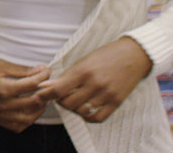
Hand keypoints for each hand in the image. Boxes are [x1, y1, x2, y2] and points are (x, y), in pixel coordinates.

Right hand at [0, 59, 50, 132]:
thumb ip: (20, 70)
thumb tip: (39, 70)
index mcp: (2, 88)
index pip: (31, 84)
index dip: (43, 76)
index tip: (46, 71)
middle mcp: (2, 104)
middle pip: (33, 102)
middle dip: (45, 92)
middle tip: (48, 84)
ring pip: (28, 118)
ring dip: (38, 109)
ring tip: (41, 99)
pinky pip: (17, 126)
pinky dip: (27, 120)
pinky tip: (29, 110)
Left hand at [34, 37, 152, 122]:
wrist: (133, 55)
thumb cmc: (105, 55)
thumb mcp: (83, 61)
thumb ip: (65, 75)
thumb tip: (45, 86)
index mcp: (83, 71)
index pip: (58, 89)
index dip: (45, 95)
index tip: (39, 95)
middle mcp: (95, 84)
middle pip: (68, 103)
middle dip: (60, 101)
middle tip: (60, 95)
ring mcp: (106, 94)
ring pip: (81, 111)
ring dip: (73, 108)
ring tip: (74, 100)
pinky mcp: (116, 102)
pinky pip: (97, 118)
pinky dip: (88, 116)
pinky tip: (85, 109)